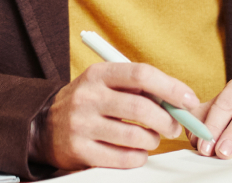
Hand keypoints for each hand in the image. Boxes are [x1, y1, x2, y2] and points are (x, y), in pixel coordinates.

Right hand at [36, 63, 201, 170]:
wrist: (43, 126)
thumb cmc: (87, 103)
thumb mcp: (104, 84)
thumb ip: (137, 87)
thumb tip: (178, 99)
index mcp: (98, 74)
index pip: (141, 74)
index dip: (171, 87)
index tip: (188, 100)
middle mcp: (87, 97)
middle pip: (141, 108)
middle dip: (167, 120)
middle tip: (175, 127)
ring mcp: (81, 125)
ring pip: (135, 136)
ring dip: (153, 140)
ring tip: (152, 139)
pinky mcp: (80, 150)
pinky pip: (123, 158)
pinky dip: (139, 157)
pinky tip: (137, 152)